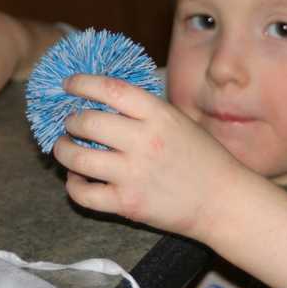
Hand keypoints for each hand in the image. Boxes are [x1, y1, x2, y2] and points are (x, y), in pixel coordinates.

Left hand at [54, 74, 247, 240]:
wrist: (223, 201)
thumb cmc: (203, 158)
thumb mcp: (179, 121)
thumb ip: (145, 111)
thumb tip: (103, 99)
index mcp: (159, 115)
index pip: (110, 89)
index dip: (82, 83)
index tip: (68, 84)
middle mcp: (144, 141)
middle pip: (87, 122)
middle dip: (70, 121)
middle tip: (70, 123)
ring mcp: (133, 174)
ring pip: (77, 158)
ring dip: (63, 150)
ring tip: (66, 148)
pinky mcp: (128, 203)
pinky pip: (83, 194)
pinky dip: (73, 185)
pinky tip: (78, 179)